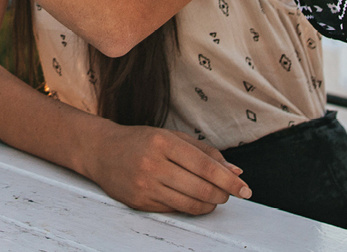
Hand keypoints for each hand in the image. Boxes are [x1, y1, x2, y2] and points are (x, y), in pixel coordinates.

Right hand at [80, 123, 249, 214]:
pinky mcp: (139, 202)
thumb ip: (205, 152)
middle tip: (229, 194)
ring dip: (209, 204)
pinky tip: (193, 200)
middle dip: (222, 194)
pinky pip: (174, 210)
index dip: (230, 180)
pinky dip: (190, 208)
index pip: (206, 166)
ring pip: (190, 204)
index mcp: (163, 142)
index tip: (245, 189)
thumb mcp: (171, 136)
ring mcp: (145, 185)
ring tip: (214, 198)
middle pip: (201, 188)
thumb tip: (236, 170)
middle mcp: (153, 164)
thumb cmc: (140, 141)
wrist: (101, 151)